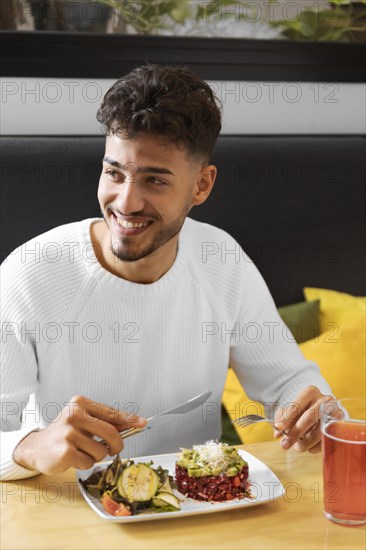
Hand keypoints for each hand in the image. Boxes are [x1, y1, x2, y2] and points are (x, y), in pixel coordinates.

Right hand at [13, 395, 146, 474]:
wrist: (38, 447)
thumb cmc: (65, 433)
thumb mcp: (84, 420)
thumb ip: (105, 422)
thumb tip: (133, 423)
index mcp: (80, 403)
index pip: (111, 412)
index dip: (129, 420)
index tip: (142, 423)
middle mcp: (74, 415)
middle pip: (111, 433)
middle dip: (116, 445)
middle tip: (113, 449)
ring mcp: (69, 433)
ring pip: (101, 451)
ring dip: (95, 456)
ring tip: (82, 451)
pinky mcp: (66, 451)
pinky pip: (89, 462)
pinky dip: (85, 463)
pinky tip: (73, 458)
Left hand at [273, 386, 333, 453]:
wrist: (323, 410)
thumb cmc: (303, 410)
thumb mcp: (291, 410)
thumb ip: (282, 419)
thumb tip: (278, 433)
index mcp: (310, 392)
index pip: (297, 405)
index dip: (287, 418)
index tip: (279, 428)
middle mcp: (325, 400)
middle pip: (309, 417)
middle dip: (295, 433)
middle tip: (285, 444)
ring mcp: (336, 413)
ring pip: (319, 431)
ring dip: (305, 443)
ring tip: (297, 447)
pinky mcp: (342, 426)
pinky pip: (327, 440)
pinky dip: (315, 447)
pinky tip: (309, 446)